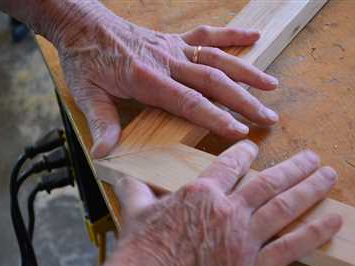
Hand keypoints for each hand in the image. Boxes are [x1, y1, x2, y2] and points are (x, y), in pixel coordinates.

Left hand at [51, 1, 278, 157]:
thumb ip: (101, 122)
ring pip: (216, 59)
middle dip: (243, 101)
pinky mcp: (174, 39)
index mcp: (147, 78)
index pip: (189, 101)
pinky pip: (207, 35)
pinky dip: (232, 35)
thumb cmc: (85, 59)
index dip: (216, 117)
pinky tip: (255, 36)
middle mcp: (166, 61)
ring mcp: (173, 48)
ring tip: (272, 86)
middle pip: (212, 81)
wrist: (83, 24)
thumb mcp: (86, 93)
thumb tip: (105, 152)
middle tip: (268, 117)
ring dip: (246, 71)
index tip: (240, 132)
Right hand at [107, 141, 341, 265]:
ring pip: (285, 206)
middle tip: (312, 156)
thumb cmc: (140, 254)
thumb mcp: (135, 214)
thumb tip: (124, 178)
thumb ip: (135, 191)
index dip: (246, 153)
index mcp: (201, 193)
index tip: (256, 148)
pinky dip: (315, 232)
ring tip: (329, 175)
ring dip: (310, 188)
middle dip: (295, 166)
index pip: (230, 165)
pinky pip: (291, 247)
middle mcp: (228, 210)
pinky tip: (332, 220)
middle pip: (269, 181)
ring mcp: (244, 238)